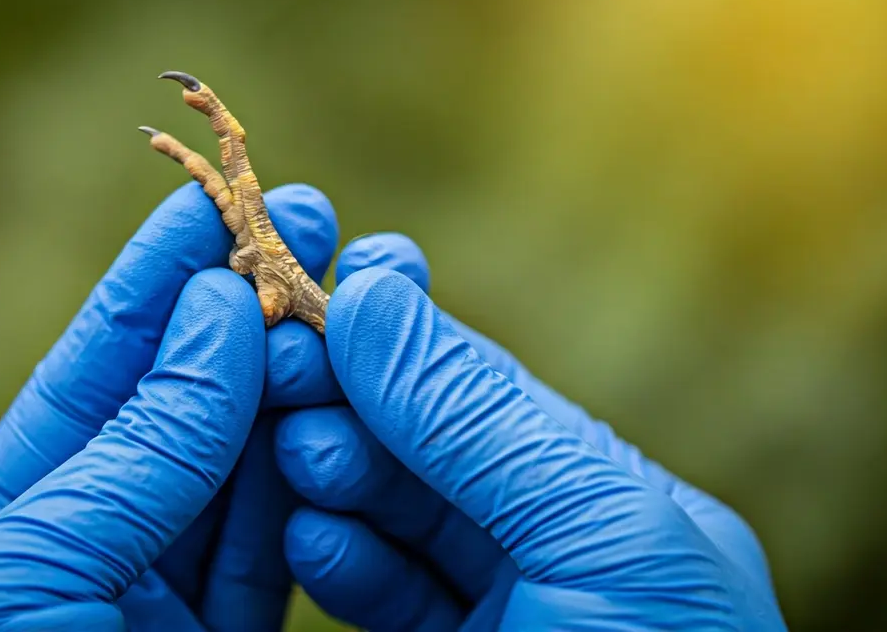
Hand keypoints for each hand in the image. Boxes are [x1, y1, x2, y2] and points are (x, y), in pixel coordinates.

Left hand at [0, 181, 339, 631]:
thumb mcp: (34, 565)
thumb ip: (139, 445)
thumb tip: (220, 307)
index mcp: (6, 520)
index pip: (92, 369)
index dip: (156, 277)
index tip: (212, 201)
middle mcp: (94, 543)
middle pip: (189, 404)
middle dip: (252, 313)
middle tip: (312, 227)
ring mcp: (169, 593)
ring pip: (254, 466)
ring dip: (305, 389)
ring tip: (350, 312)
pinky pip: (291, 544)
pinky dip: (326, 484)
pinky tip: (352, 420)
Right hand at [274, 233, 788, 630]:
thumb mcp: (601, 542)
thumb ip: (485, 419)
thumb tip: (378, 289)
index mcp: (612, 507)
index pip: (484, 393)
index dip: (399, 337)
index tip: (318, 288)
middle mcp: (553, 556)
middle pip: (423, 450)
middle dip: (347, 400)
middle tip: (273, 363)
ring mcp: (494, 621)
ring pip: (387, 521)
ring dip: (331, 475)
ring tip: (290, 448)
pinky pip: (378, 600)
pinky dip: (335, 564)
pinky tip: (304, 539)